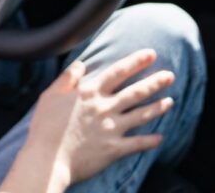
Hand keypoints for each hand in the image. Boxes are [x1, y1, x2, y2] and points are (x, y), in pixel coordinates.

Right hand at [2, 49, 175, 191]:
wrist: (46, 160)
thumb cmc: (44, 128)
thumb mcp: (50, 95)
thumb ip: (67, 78)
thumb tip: (80, 63)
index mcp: (90, 92)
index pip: (118, 72)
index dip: (136, 61)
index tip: (151, 53)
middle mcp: (104, 108)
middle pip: (135, 92)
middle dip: (155, 82)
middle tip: (170, 75)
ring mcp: (111, 129)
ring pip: (141, 115)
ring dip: (157, 107)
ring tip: (170, 101)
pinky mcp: (113, 149)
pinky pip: (136, 144)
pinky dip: (149, 141)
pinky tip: (160, 138)